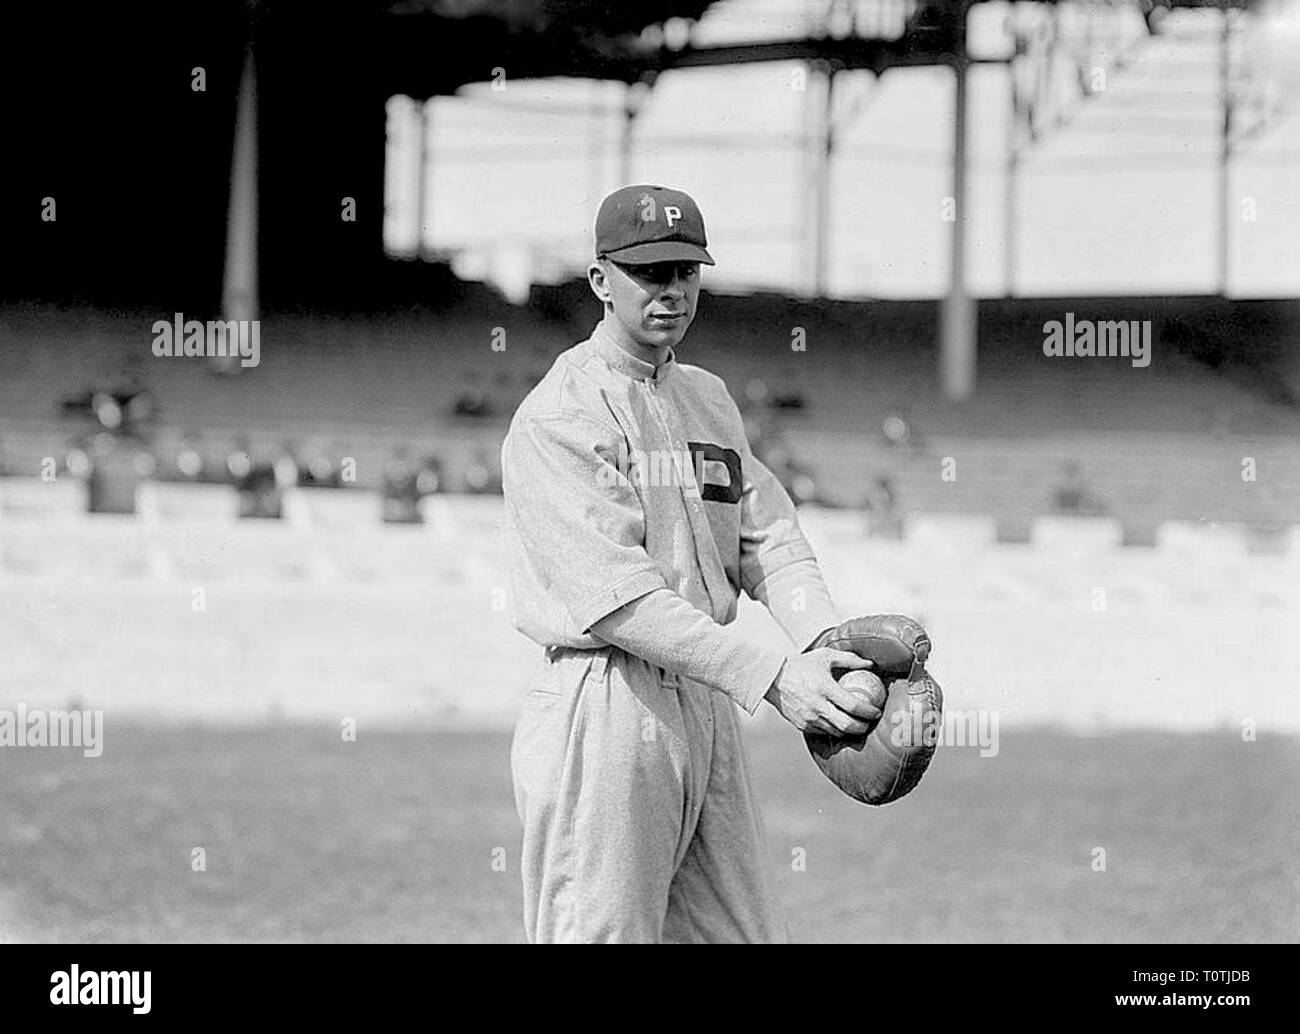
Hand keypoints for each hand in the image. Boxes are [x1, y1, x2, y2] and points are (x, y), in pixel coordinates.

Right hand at [764, 649, 878, 735]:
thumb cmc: (800, 665)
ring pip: (836, 732)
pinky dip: (833, 730)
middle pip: (847, 725)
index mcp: (825, 688)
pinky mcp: (801, 725)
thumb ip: (849, 659)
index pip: (854, 706)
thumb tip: (870, 663)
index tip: (876, 711)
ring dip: (848, 731)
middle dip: (863, 727)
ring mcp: (809, 718)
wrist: (772, 678)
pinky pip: (822, 732)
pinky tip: (838, 724)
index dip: (869, 712)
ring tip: (856, 725)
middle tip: (869, 723)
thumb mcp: (825, 656)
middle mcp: (817, 706)